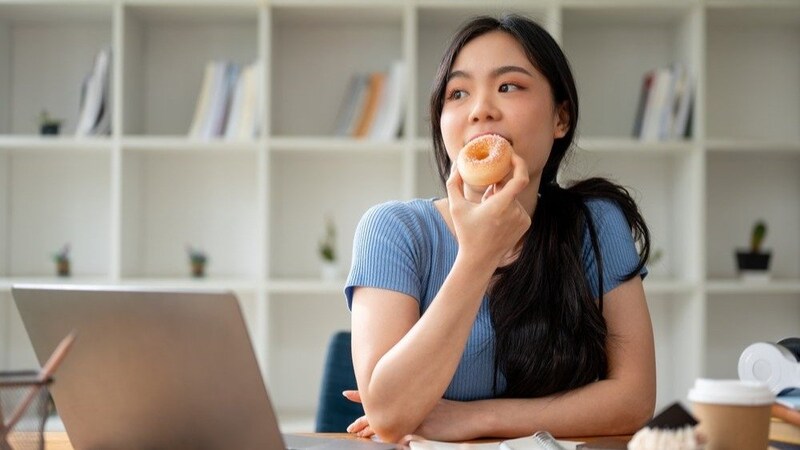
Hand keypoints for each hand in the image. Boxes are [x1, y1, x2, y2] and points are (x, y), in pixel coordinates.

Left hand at [343, 390, 482, 441]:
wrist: (472, 416)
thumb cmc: (453, 412)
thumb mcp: (432, 404)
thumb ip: (416, 404)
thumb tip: (402, 405)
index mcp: (409, 400)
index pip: (382, 395)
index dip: (362, 394)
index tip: (345, 393)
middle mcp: (409, 407)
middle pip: (381, 412)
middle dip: (364, 420)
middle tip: (350, 426)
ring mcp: (415, 419)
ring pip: (388, 424)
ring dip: (372, 430)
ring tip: (358, 433)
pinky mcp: (423, 430)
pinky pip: (402, 434)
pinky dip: (390, 437)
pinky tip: (379, 439)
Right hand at [447, 154, 531, 266]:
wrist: (479, 259)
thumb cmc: (466, 233)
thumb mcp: (456, 207)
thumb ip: (454, 183)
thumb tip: (456, 164)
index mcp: (501, 205)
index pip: (520, 178)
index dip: (519, 163)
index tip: (511, 155)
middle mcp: (515, 211)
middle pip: (510, 188)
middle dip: (498, 186)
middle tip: (486, 193)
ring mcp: (523, 218)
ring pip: (513, 197)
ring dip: (502, 197)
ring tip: (487, 210)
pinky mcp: (526, 224)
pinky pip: (517, 207)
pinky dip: (508, 207)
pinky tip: (496, 218)